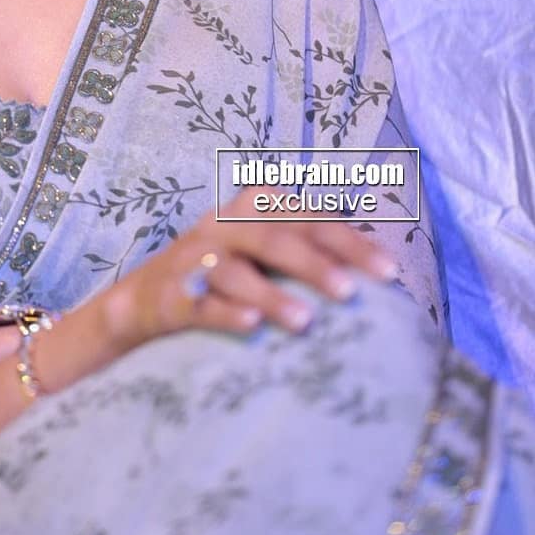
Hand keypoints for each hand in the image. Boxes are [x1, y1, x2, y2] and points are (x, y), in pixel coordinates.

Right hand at [101, 185, 397, 349]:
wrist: (147, 298)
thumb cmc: (228, 272)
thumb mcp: (264, 249)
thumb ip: (310, 248)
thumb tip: (382, 270)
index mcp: (253, 207)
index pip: (307, 218)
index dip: (348, 243)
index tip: (388, 274)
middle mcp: (223, 226)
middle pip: (273, 238)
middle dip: (314, 264)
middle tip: (350, 292)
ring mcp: (195, 259)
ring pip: (235, 272)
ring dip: (271, 294)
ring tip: (305, 322)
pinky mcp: (173, 295)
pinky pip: (200, 303)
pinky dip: (226, 312)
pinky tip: (251, 326)